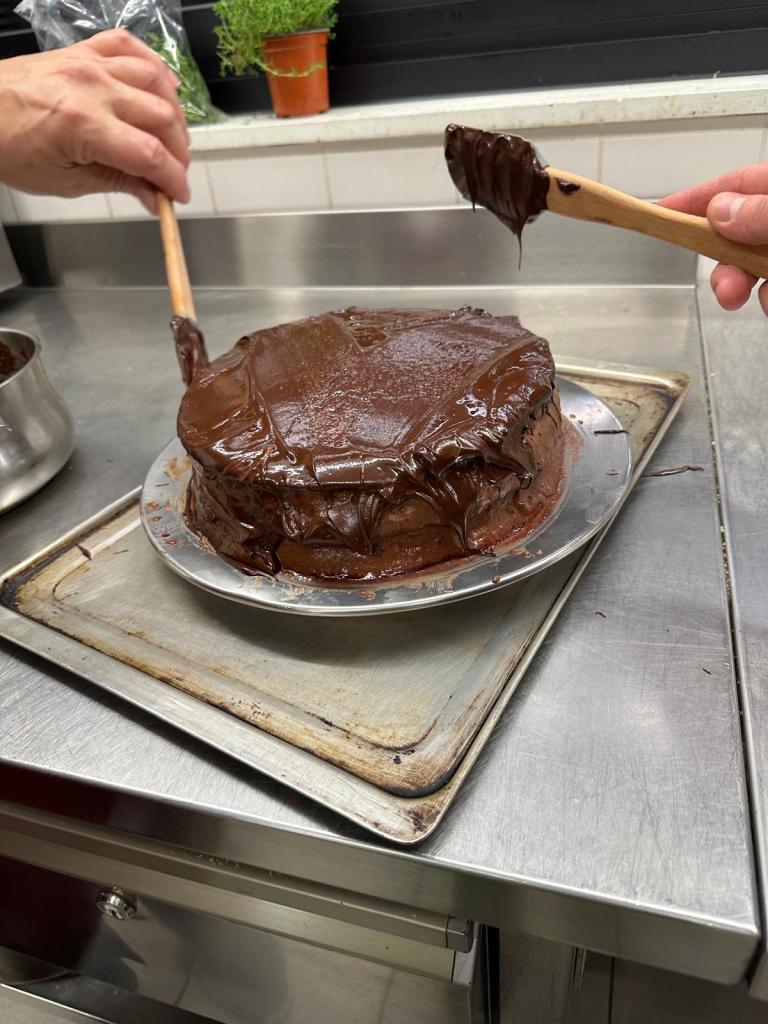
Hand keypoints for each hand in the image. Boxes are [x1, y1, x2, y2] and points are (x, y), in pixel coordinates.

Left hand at [0, 29, 189, 212]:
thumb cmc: (10, 148)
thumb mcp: (66, 181)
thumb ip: (117, 183)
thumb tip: (155, 196)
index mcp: (85, 125)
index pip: (150, 155)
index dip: (173, 179)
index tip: (180, 195)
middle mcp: (92, 87)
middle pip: (162, 118)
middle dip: (178, 152)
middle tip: (174, 173)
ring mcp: (88, 63)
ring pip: (155, 81)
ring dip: (174, 112)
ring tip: (172, 138)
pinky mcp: (82, 50)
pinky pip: (130, 46)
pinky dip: (154, 66)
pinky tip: (164, 86)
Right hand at [659, 165, 767, 315]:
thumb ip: (762, 212)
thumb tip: (720, 211)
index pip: (735, 187)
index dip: (696, 200)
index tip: (660, 212)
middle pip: (736, 237)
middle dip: (724, 264)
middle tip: (725, 287)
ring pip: (751, 269)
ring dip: (742, 287)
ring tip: (760, 298)